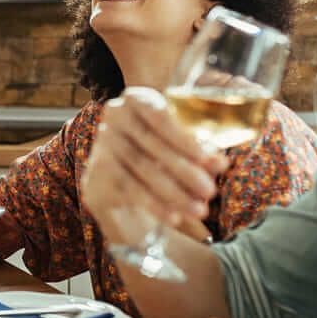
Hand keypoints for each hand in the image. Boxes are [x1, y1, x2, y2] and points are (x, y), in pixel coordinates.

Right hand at [79, 87, 226, 244]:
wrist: (122, 180)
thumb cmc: (160, 153)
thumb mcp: (182, 148)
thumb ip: (201, 151)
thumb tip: (221, 163)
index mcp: (136, 99)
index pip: (161, 117)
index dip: (185, 140)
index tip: (210, 160)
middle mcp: (114, 116)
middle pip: (153, 145)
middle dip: (185, 171)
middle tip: (210, 191)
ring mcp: (102, 145)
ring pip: (142, 169)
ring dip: (175, 193)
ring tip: (199, 210)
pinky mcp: (95, 174)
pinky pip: (129, 190)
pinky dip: (155, 205)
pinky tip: (175, 217)